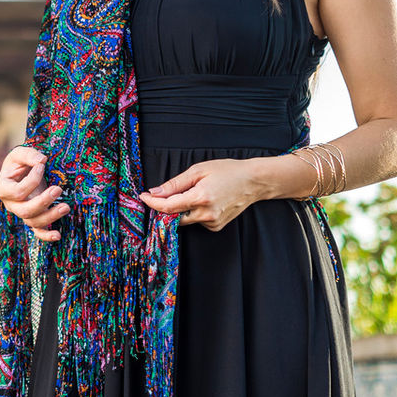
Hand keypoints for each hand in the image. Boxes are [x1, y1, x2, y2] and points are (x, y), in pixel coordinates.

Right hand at [0, 145, 66, 241]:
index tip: (42, 166)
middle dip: (43, 202)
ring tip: (66, 207)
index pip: (18, 191)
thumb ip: (29, 155)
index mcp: (3, 189)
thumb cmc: (18, 163)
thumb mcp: (19, 154)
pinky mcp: (32, 218)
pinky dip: (47, 235)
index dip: (32, 180)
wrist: (21, 171)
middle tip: (58, 189)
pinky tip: (58, 235)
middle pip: (25, 211)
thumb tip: (42, 161)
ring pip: (34, 222)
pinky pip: (38, 231)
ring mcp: (21, 213)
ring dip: (50, 216)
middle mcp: (11, 204)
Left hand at [138, 158, 264, 231]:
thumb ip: (175, 183)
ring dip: (181, 208)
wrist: (253, 181)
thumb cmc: (227, 171)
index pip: (168, 207)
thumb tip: (155, 192)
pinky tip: (205, 201)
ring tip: (196, 192)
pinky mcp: (216, 226)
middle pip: (173, 217)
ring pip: (185, 219)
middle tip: (163, 194)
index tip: (143, 196)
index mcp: (200, 198)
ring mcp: (212, 222)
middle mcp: (206, 214)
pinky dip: (194, 212)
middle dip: (165, 207)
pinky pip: (196, 220)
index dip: (152, 203)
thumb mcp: (198, 170)